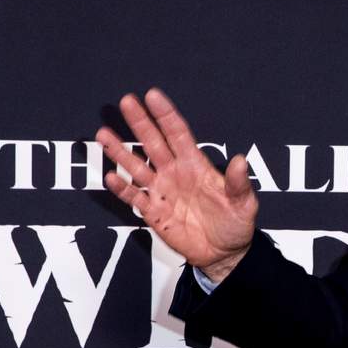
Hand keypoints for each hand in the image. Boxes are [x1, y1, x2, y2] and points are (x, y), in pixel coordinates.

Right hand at [96, 88, 257, 282]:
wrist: (224, 253)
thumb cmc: (235, 222)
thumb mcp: (244, 203)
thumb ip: (239, 183)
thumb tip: (241, 160)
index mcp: (197, 165)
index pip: (178, 134)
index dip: (166, 115)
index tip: (152, 95)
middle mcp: (175, 173)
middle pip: (154, 143)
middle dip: (140, 122)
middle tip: (126, 101)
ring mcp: (162, 191)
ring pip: (137, 167)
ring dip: (121, 152)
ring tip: (103, 134)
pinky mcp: (153, 213)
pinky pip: (134, 198)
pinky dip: (122, 188)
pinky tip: (110, 176)